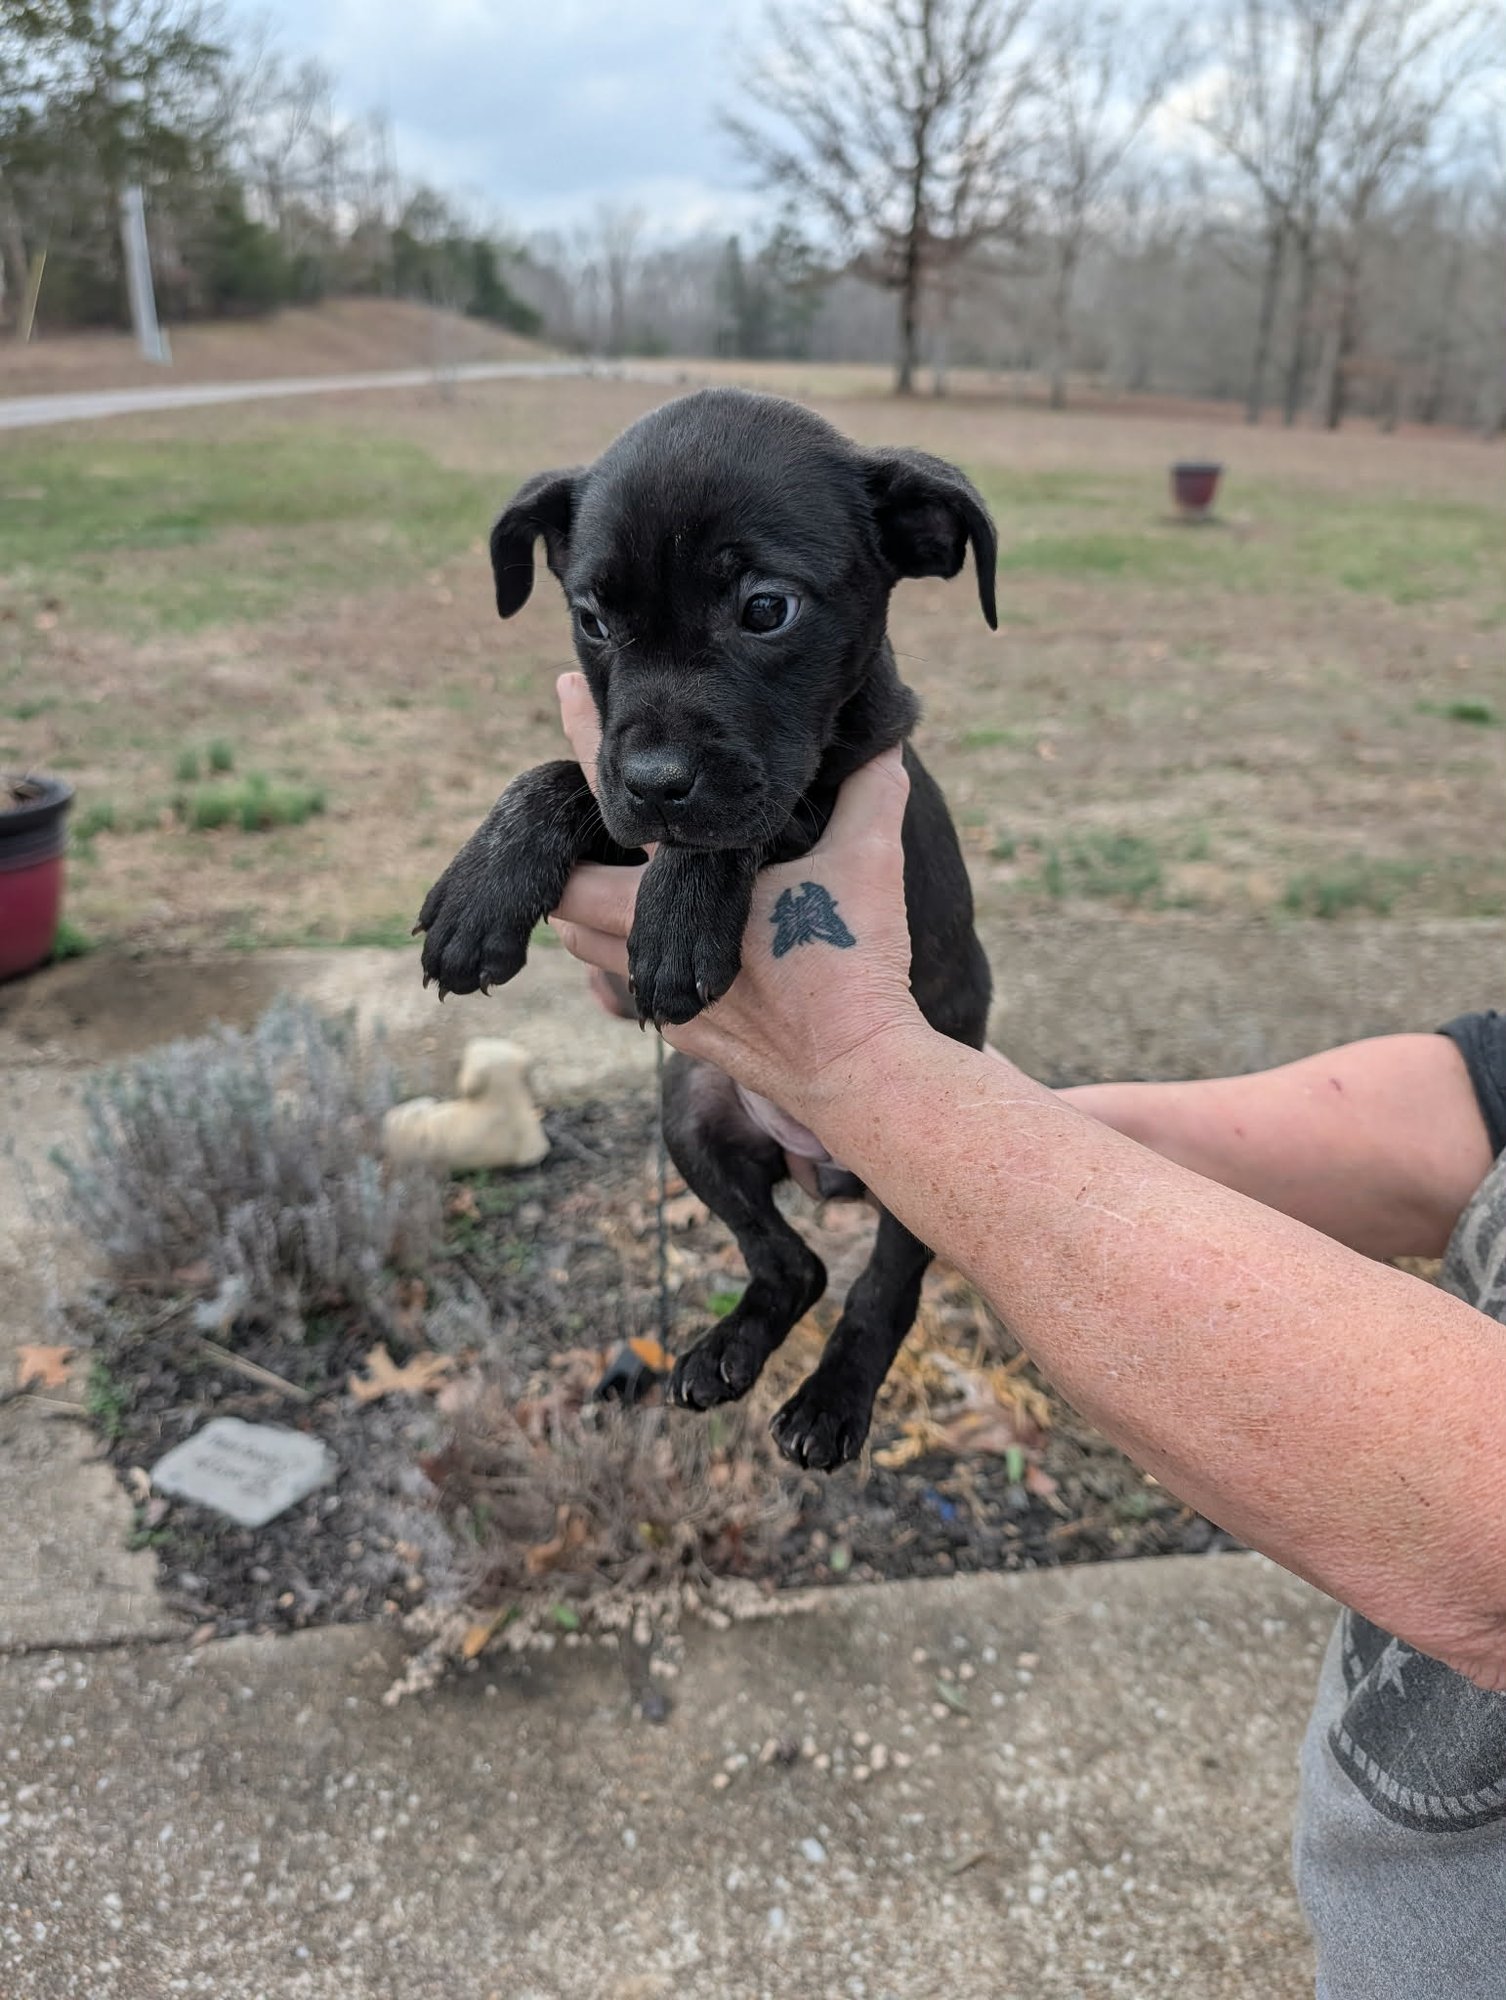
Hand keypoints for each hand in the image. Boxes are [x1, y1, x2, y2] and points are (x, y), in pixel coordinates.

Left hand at [548, 673, 929, 1121]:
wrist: (858, 1070)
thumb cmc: (852, 963)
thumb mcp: (868, 863)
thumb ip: (870, 791)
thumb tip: (887, 735)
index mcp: (677, 889)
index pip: (611, 802)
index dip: (587, 737)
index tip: (566, 687)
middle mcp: (649, 942)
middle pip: (563, 890)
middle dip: (567, 853)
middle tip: (590, 820)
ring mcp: (661, 993)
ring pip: (584, 945)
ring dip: (585, 909)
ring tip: (609, 875)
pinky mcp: (682, 1031)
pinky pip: (626, 987)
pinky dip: (622, 957)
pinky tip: (655, 939)